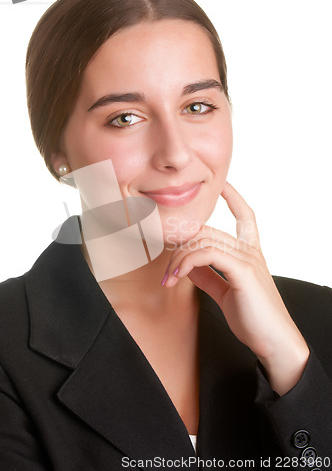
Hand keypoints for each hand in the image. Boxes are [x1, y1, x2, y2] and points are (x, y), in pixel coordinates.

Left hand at [162, 182, 308, 395]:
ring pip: (203, 240)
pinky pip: (207, 254)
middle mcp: (250, 250)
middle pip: (207, 231)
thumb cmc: (253, 319)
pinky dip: (187, 262)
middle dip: (180, 246)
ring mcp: (248, 258)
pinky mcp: (243, 270)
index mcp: (249, 253)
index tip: (223, 185)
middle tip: (166, 269)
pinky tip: (177, 276)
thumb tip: (189, 266)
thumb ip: (209, 277)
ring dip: (178, 258)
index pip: (245, 216)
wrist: (273, 342)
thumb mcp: (225, 292)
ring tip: (169, 278)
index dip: (234, 198)